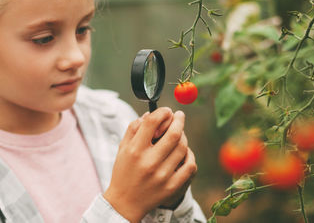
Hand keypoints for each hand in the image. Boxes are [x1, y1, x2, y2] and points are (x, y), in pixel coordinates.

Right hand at [103, 108, 197, 222]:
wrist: (125, 203)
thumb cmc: (124, 171)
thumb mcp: (123, 148)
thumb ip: (134, 128)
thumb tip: (151, 113)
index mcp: (135, 150)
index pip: (152, 122)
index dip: (163, 111)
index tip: (167, 111)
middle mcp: (149, 162)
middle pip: (173, 134)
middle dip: (179, 120)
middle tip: (180, 116)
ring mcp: (162, 176)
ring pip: (183, 148)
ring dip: (183, 137)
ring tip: (179, 135)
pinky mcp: (172, 187)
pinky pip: (190, 165)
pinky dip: (190, 155)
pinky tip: (185, 153)